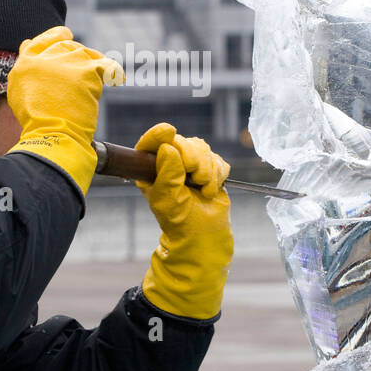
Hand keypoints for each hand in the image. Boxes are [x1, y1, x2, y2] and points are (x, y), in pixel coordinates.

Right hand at [6, 25, 124, 195]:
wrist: (50, 132)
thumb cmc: (35, 118)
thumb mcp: (18, 86)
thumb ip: (25, 63)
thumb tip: (27, 42)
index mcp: (28, 59)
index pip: (46, 39)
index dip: (58, 36)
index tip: (67, 36)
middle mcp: (47, 55)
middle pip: (69, 46)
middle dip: (77, 59)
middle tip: (82, 78)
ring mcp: (67, 60)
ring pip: (87, 55)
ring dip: (93, 68)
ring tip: (94, 85)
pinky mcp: (86, 70)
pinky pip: (107, 66)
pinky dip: (114, 73)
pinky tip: (117, 80)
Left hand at [135, 122, 232, 319]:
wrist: (204, 238)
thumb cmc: (180, 222)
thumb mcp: (168, 199)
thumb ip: (168, 173)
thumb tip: (168, 148)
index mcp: (152, 169)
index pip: (153, 143)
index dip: (160, 134)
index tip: (168, 132)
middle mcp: (171, 164)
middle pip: (183, 142)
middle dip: (193, 159)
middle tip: (195, 179)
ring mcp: (191, 166)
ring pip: (202, 149)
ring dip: (207, 171)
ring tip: (203, 191)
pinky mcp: (211, 171)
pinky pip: (218, 160)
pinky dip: (218, 175)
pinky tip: (211, 191)